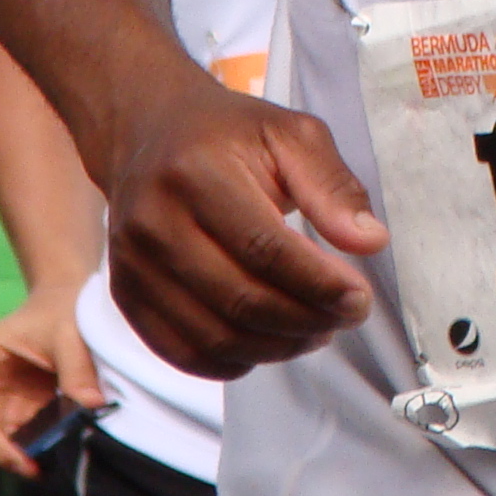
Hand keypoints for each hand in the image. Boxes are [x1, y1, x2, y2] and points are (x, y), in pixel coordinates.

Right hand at [0, 284, 102, 474]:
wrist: (72, 305)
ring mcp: (4, 404)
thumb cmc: (61, 310)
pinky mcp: (25, 416)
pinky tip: (55, 458)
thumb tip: (91, 406)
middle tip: (24, 463)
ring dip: (18, 457)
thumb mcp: (69, 330)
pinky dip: (37, 451)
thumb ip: (76, 366)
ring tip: (43, 467)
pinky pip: (24, 441)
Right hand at [96, 67, 384, 374]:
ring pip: (213, 336)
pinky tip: (269, 342)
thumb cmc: (228, 135)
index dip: (318, 283)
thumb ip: (332, 186)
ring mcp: (132, 265)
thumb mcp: (291, 135)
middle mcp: (154, 223)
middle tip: (346, 316)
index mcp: (196, 174)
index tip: (360, 297)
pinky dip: (232, 361)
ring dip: (276, 347)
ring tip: (315, 329)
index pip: (265, 249)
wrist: (149, 134)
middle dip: (305, 320)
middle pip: (240, 300)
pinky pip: (181, 351)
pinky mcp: (125, 296)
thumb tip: (371, 241)